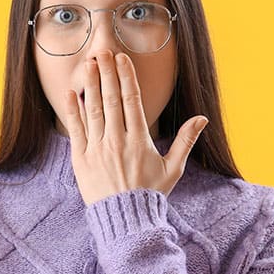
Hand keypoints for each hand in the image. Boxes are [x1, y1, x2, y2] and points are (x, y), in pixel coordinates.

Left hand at [60, 50, 207, 205]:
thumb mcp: (173, 168)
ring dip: (90, 85)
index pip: (131, 100)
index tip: (122, 59)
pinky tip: (71, 93)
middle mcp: (116, 141)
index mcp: (138, 140)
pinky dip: (73, 110)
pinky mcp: (81, 159)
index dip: (126, 77)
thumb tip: (202, 119)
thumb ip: (185, 140)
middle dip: (107, 73)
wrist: (126, 220)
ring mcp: (97, 149)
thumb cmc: (151, 194)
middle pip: (110, 99)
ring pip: (92, 110)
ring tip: (89, 65)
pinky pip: (76, 130)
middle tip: (102, 52)